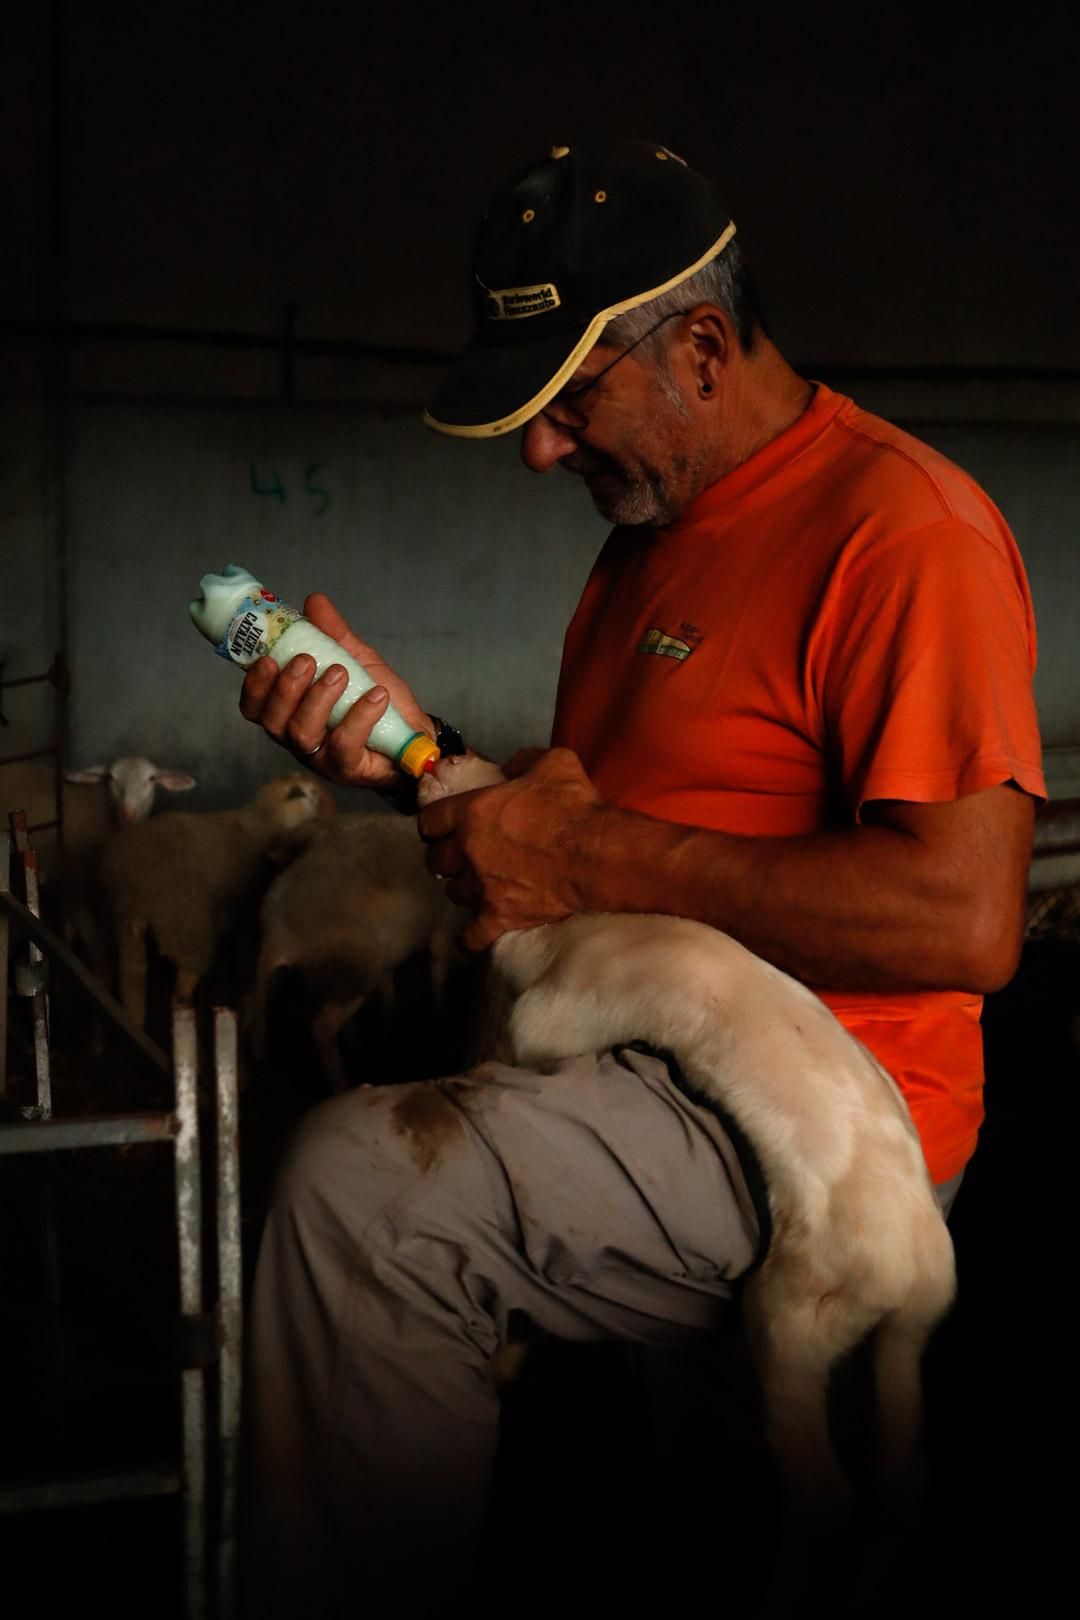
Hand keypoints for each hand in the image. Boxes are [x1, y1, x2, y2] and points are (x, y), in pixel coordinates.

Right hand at [238, 593, 432, 789]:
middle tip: (306, 660)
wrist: (414, 731)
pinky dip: (359, 716)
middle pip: (272, 721)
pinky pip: (344, 745)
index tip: (267, 658)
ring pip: (302, 733)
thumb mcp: (355, 659)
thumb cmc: (376, 698)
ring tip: (341, 672)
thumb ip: (333, 634)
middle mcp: (297, 737)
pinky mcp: (348, 768)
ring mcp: (321, 757)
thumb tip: (314, 601)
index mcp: (290, 712)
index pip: (255, 706)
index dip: (254, 685)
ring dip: (317, 698)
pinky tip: (376, 695)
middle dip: (285, 687)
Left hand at [417, 747, 603, 949]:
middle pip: (435, 860)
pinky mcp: (499, 917)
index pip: (430, 821)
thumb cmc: (574, 807)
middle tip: (462, 854)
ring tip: (478, 885)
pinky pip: (471, 936)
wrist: (596, 855)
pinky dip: (471, 935)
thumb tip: (509, 768)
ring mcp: (481, 888)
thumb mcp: (553, 763)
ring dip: (463, 888)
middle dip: (445, 856)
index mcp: (471, 813)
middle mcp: (467, 852)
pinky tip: (475, 932)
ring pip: (453, 893)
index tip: (444, 825)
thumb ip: (523, 762)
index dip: (435, 823)